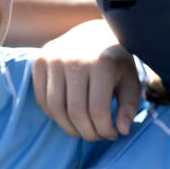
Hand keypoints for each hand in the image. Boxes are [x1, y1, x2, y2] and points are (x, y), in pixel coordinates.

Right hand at [32, 20, 139, 140]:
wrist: (92, 33)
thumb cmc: (115, 62)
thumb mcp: (130, 81)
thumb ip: (129, 106)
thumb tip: (122, 130)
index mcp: (101, 62)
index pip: (98, 109)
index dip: (105, 129)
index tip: (113, 134)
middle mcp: (74, 59)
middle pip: (76, 112)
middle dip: (88, 132)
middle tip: (97, 136)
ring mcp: (53, 59)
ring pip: (56, 109)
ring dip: (70, 128)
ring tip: (83, 130)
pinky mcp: (39, 62)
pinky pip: (42, 100)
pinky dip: (55, 115)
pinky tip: (69, 116)